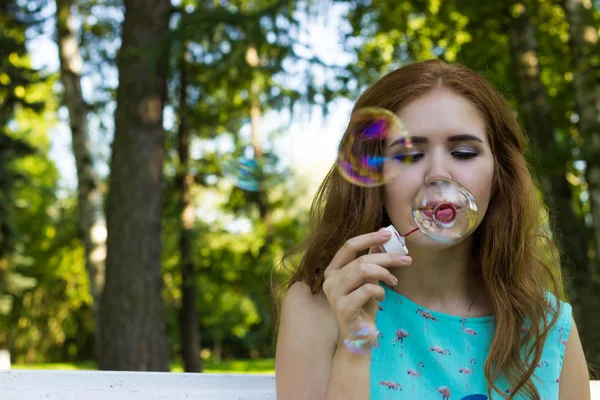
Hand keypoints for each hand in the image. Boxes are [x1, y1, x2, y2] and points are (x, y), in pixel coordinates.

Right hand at [322, 228, 411, 353]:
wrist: (359, 338)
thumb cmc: (364, 308)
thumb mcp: (369, 281)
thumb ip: (371, 262)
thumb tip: (382, 240)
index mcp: (333, 270)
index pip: (349, 246)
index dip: (369, 237)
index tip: (388, 233)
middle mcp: (329, 280)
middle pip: (361, 259)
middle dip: (386, 257)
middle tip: (405, 259)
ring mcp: (333, 294)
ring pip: (363, 270)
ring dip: (384, 274)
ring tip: (394, 282)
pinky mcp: (343, 307)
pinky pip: (367, 289)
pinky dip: (380, 292)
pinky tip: (382, 299)